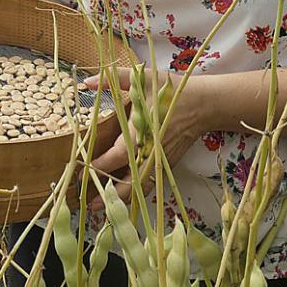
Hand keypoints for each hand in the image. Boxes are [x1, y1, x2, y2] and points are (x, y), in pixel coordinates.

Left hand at [82, 66, 209, 209]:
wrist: (204, 104)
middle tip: (88, 204)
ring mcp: (159, 161)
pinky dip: (136, 192)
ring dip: (121, 198)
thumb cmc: (171, 91)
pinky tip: (124, 196)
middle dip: (108, 195)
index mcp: (141, 134)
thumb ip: (115, 79)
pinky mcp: (166, 164)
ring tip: (102, 208)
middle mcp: (150, 153)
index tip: (82, 171)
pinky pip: (149, 183)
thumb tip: (86, 81)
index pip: (117, 156)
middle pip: (128, 182)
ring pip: (139, 187)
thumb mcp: (143, 79)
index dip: (99, 166)